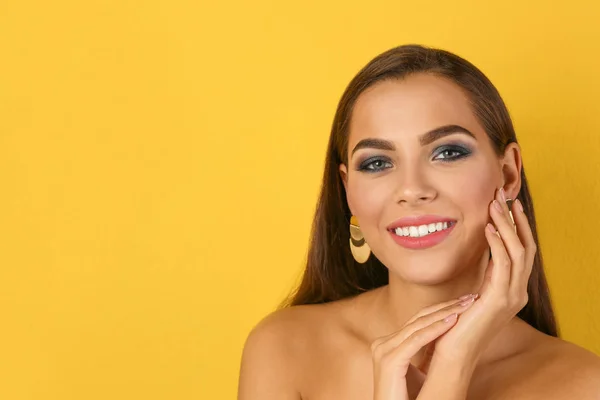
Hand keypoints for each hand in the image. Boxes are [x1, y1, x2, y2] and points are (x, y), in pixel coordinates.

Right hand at [371, 294, 478, 399]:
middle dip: (446, 307)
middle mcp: (382, 344)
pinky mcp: (389, 361)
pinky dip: (436, 329)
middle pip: (417, 319)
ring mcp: (383, 351)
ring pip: (418, 326)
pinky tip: (453, 320)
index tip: (464, 303)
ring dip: (445, 313)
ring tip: (466, 305)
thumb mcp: (416, 372)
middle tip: (470, 297)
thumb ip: (422, 353)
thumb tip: (443, 338)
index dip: (441, 310)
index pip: (416, 321)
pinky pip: (416, 340)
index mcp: (387, 345)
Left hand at [429, 187, 536, 366]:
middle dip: (515, 219)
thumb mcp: (473, 294)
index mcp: (512, 291)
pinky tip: (488, 229)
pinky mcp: (498, 301)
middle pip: (526, 248)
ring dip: (506, 226)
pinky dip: (497, 245)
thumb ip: (482, 275)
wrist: (453, 354)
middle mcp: (517, 293)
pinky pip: (503, 267)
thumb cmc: (457, 323)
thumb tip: (480, 251)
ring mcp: (511, 297)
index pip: (522, 252)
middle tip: (502, 195)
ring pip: (518, 253)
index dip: (517, 226)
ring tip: (493, 205)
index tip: (507, 204)